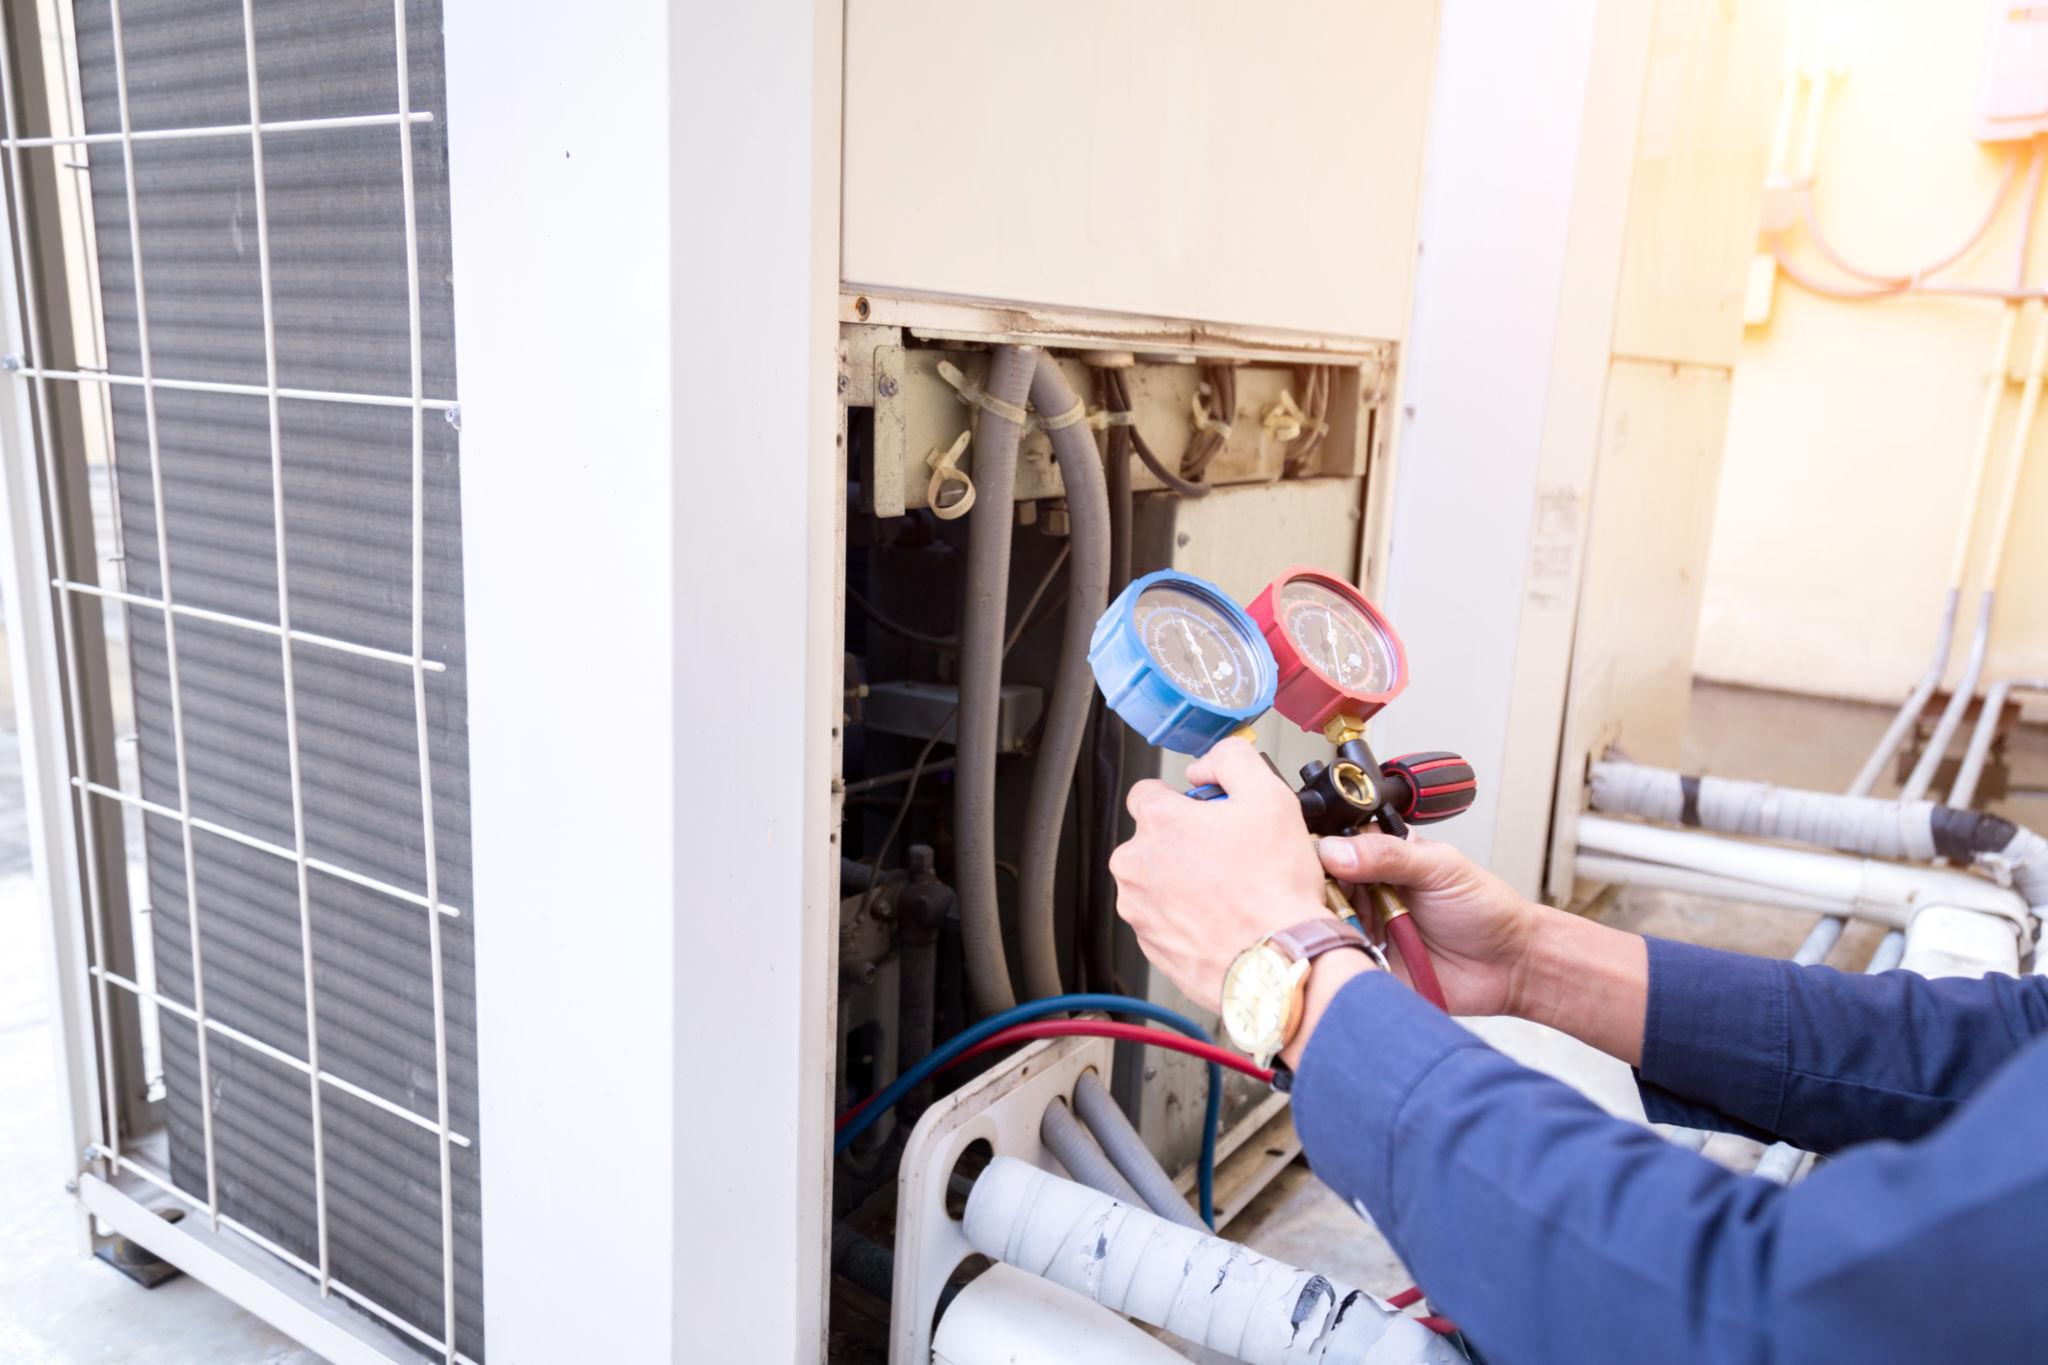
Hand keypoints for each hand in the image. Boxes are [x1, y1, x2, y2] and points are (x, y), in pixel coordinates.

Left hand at [1108, 738, 1330, 1010]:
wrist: (1279, 963)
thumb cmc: (1275, 889)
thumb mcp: (1271, 796)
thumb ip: (1232, 760)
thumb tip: (1207, 765)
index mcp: (1157, 823)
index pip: (1147, 792)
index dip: (1183, 799)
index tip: (1207, 813)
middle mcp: (1135, 866)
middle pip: (1153, 839)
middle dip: (1185, 842)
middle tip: (1231, 855)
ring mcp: (1139, 911)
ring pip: (1156, 881)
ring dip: (1184, 881)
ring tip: (1232, 891)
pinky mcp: (1151, 946)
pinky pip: (1164, 920)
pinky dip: (1187, 918)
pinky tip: (1223, 919)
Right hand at [1317, 830, 1540, 1016]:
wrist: (1510, 965)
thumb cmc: (1484, 908)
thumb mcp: (1440, 868)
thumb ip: (1390, 856)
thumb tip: (1336, 850)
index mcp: (1380, 859)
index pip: (1332, 847)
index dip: (1317, 854)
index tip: (1311, 863)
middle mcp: (1365, 892)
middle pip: (1317, 887)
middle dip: (1315, 893)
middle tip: (1325, 901)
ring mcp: (1364, 930)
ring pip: (1322, 925)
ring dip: (1324, 927)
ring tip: (1338, 929)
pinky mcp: (1367, 966)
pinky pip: (1338, 962)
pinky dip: (1334, 959)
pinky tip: (1340, 955)